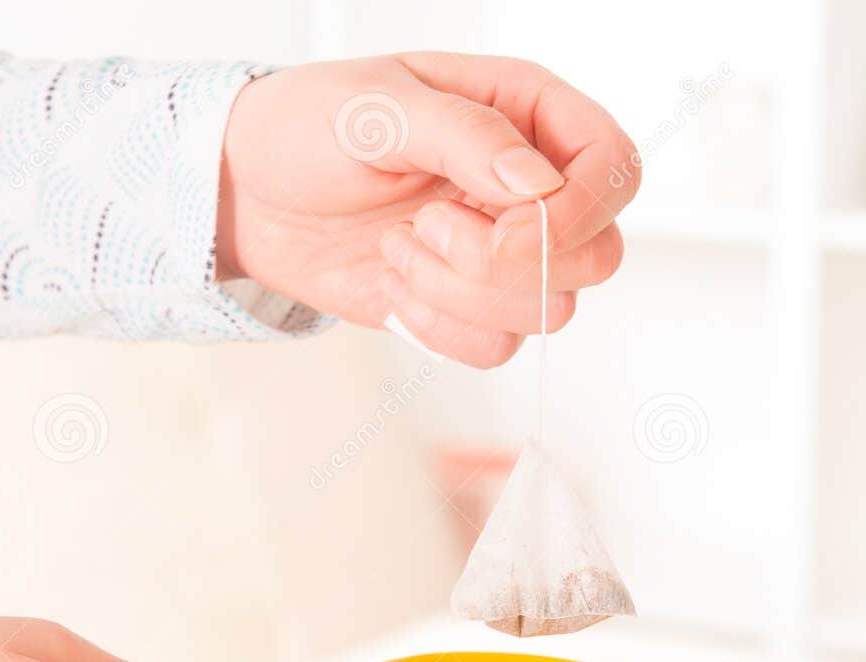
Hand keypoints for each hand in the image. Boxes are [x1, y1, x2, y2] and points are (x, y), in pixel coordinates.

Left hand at [217, 54, 639, 366]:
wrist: (251, 196)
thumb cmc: (307, 128)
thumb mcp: (375, 108)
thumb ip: (464, 135)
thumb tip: (537, 181)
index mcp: (527, 115)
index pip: (614, 170)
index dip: (579, 213)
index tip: (507, 228)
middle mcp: (531, 189)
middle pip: (598, 256)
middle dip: (511, 264)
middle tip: (430, 228)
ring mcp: (507, 255)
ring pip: (550, 311)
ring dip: (462, 293)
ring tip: (399, 246)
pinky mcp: (471, 308)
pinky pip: (498, 349)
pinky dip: (439, 328)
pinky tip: (394, 283)